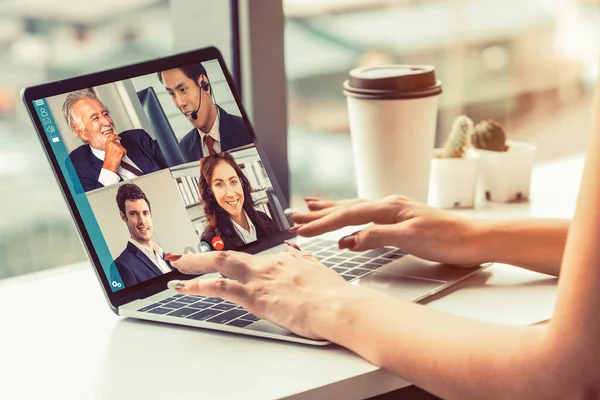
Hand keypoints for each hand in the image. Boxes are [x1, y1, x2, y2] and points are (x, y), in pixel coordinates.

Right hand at [102, 133, 125, 172]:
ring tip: (117, 155)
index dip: (116, 136)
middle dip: (119, 148)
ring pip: (122, 147)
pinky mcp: (121, 150)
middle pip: (119, 142)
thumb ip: (111, 145)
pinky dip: (123, 154)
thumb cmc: (108, 159)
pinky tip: (119, 156)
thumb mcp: (108, 149)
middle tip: (116, 153)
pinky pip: (125, 151)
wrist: (110, 165)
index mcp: (108, 142)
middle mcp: (112, 143)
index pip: (112, 135)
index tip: (118, 137)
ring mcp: (117, 146)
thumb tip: (116, 143)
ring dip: (121, 151)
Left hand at [169, 245, 350, 338]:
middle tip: (183, 256)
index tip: (227, 266)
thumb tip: (296, 252)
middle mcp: (270, 265)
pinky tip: (183, 287)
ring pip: (220, 264)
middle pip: (231, 256)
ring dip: (194, 264)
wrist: (339, 305)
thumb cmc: (335, 296)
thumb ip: (304, 261)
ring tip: (176, 264)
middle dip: (204, 257)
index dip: (238, 265)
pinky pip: (219, 287)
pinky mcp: (255, 295)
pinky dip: (197, 285)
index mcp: (286, 262)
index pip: (256, 262)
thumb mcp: (320, 272)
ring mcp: (260, 278)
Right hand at [291, 195, 482, 266]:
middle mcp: (388, 205)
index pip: (347, 215)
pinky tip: (346, 225)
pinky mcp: (398, 220)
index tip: (301, 230)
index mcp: (388, 207)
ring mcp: (393, 211)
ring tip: (311, 207)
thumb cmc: (449, 238)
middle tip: (294, 214)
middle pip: (345, 207)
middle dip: (318, 212)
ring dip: (331, 211)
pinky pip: (365, 217)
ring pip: (354, 209)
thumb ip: (378, 236)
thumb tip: (349, 239)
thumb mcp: (412, 238)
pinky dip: (349, 220)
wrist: (475, 239)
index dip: (322, 224)